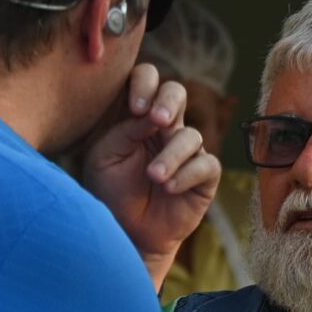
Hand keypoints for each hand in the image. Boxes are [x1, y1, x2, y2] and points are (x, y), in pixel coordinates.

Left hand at [80, 62, 221, 265]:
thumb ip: (124, 131)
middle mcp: (165, 128)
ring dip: (172, 155)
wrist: (126, 232)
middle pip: (177, 92)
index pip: (147, 80)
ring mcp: (187, 151)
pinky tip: (168, 188)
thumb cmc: (111, 191)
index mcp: (138, 116)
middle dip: (169, 101)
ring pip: (191, 135)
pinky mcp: (204, 177)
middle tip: (158, 120)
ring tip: (154, 177)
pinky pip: (206, 165)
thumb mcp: (105, 157)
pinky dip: (187, 175)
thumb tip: (151, 114)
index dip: (145, 84)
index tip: (134, 108)